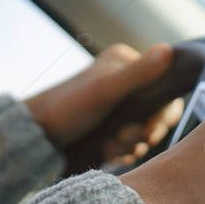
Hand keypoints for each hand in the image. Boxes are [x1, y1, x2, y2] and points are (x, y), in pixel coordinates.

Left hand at [25, 43, 181, 161]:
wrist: (34, 138)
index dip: (163, 114)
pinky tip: (106, 152)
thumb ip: (138, 73)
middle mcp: (126, 81)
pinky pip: (132, 143)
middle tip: (122, 139)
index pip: (167, 88)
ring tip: (109, 147)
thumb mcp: (105, 90)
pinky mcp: (112, 127)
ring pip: (144, 131)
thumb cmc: (66, 108)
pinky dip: (122, 151)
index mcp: (127, 63)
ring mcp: (119, 106)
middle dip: (142, 132)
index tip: (147, 130)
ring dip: (130, 145)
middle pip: (158, 112)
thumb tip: (169, 51)